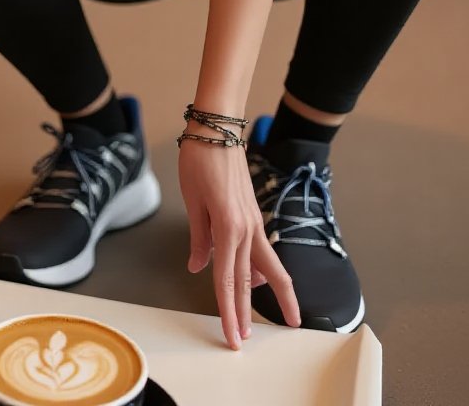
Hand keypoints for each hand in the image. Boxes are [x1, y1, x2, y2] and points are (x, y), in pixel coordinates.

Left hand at [178, 140, 299, 348]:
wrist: (218, 129)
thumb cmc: (199, 160)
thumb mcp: (192, 200)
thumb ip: (197, 237)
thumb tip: (198, 266)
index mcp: (228, 228)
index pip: (227, 280)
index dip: (228, 311)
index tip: (232, 336)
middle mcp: (246, 228)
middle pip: (250, 281)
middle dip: (248, 312)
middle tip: (247, 339)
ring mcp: (253, 221)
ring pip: (268, 266)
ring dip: (271, 293)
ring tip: (277, 317)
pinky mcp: (252, 213)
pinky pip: (261, 249)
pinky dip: (262, 268)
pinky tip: (258, 279)